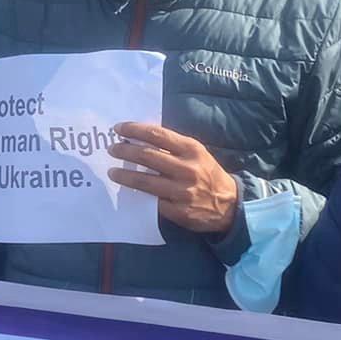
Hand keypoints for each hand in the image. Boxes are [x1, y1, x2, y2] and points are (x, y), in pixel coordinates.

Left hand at [107, 122, 239, 233]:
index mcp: (191, 149)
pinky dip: (138, 195)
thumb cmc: (207, 174)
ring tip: (112, 171)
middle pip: (147, 156)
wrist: (229, 204)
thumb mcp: (197, 153)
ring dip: (125, 175)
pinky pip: (152, 202)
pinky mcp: (178, 211)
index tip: (119, 128)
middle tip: (112, 149)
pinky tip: (128, 191)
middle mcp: (186, 168)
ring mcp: (182, 191)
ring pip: (145, 181)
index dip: (135, 129)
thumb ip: (173, 146)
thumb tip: (142, 137)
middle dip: (125, 151)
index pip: (157, 134)